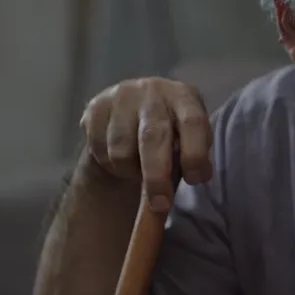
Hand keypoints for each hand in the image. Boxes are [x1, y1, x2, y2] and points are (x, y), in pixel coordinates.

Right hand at [79, 78, 211, 211]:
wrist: (134, 109)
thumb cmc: (172, 130)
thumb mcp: (190, 137)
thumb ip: (194, 154)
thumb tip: (198, 176)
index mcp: (184, 96)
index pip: (193, 123)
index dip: (195, 154)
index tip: (195, 180)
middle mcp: (153, 90)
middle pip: (153, 137)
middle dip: (157, 176)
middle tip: (161, 204)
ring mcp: (122, 95)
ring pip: (120, 149)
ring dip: (129, 170)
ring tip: (138, 169)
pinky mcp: (95, 106)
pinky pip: (98, 148)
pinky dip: (108, 162)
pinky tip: (118, 156)